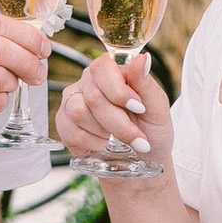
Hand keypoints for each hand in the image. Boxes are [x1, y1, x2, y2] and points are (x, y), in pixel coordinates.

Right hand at [55, 46, 175, 180]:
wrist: (141, 163)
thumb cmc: (151, 133)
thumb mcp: (158, 110)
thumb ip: (147, 84)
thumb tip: (142, 59)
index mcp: (113, 71)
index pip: (103, 67)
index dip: (118, 91)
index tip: (138, 108)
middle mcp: (90, 81)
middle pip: (94, 96)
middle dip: (119, 123)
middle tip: (137, 139)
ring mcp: (73, 100)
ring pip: (79, 112)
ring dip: (105, 133)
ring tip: (119, 140)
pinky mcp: (63, 122)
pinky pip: (71, 131)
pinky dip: (92, 143)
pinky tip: (103, 145)